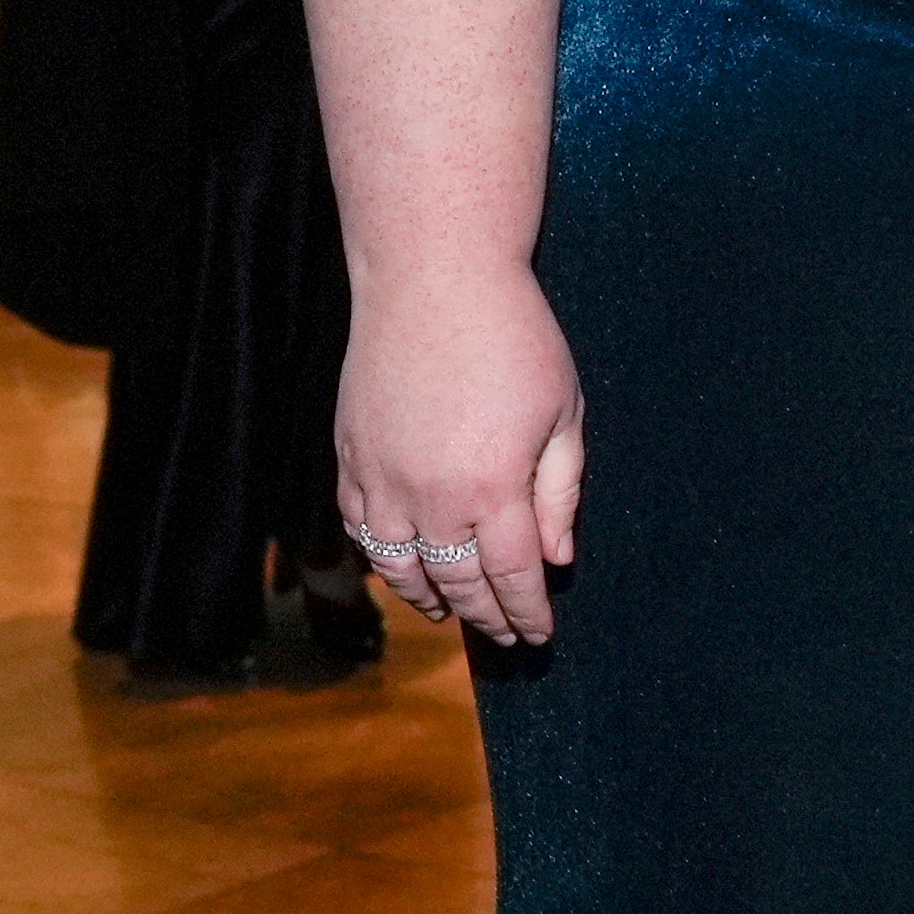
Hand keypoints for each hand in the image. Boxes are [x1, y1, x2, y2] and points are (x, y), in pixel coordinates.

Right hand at [335, 269, 585, 645]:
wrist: (432, 278)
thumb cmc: (514, 337)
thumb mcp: (563, 412)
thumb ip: (560, 492)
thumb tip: (558, 559)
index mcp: (493, 488)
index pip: (512, 578)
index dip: (527, 614)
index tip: (539, 635)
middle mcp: (431, 496)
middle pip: (459, 582)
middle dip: (487, 616)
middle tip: (506, 636)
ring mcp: (382, 479)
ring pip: (401, 567)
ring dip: (429, 598)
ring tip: (452, 614)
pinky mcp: (350, 456)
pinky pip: (362, 529)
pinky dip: (384, 558)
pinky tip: (404, 566)